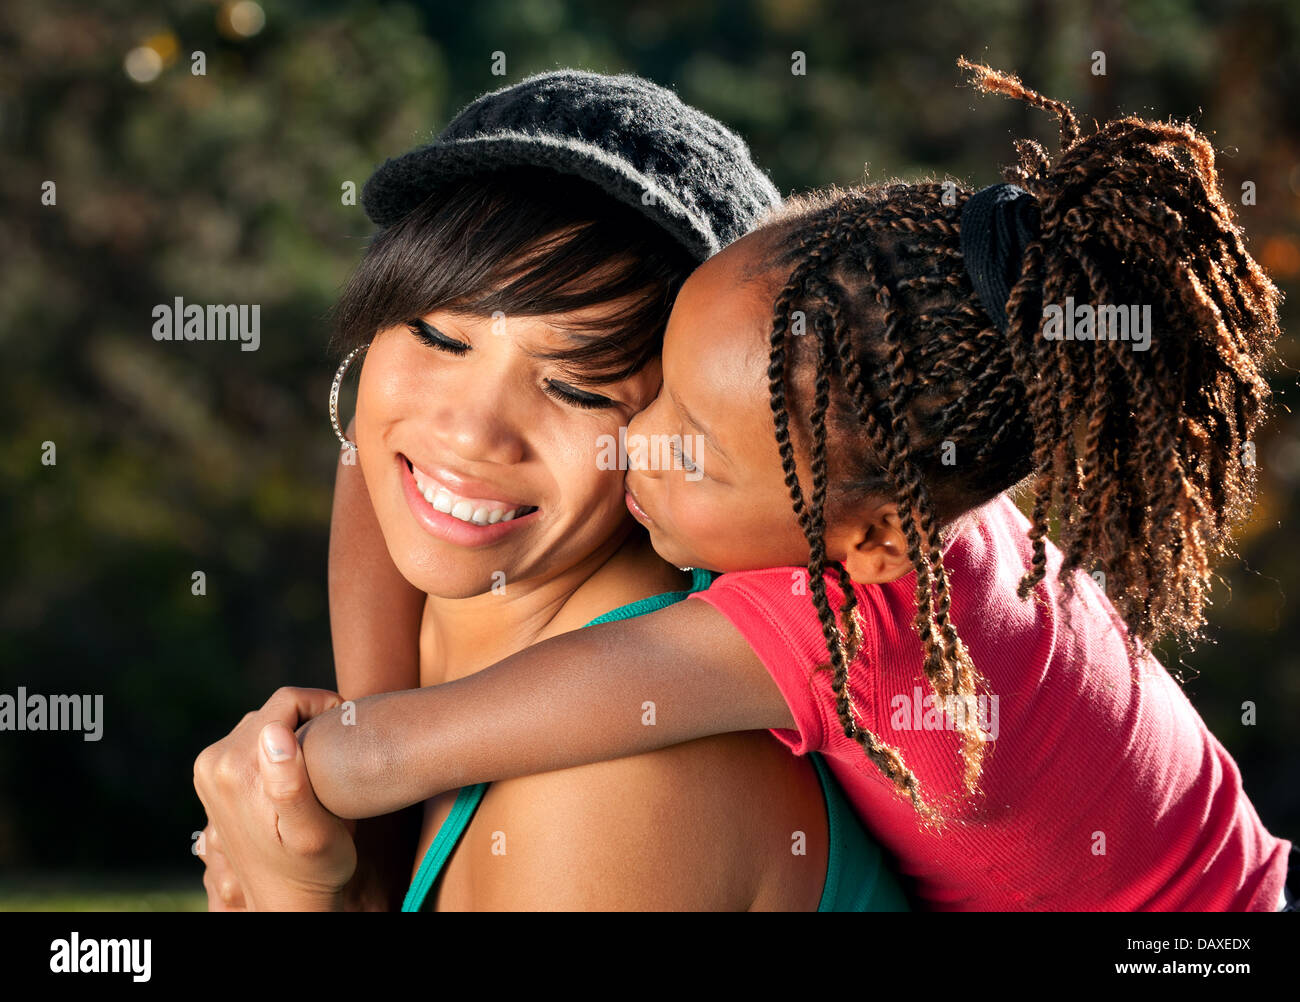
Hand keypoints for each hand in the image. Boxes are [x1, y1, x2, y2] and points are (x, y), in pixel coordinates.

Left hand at [194, 687, 356, 910]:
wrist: (286, 902)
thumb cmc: (313, 869)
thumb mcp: (312, 832)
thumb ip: (291, 782)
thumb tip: (274, 732)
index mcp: (235, 767)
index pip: (288, 701)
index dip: (325, 708)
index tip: (345, 736)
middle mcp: (213, 762)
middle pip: (274, 710)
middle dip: (309, 723)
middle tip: (333, 758)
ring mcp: (208, 769)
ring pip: (264, 722)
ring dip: (294, 735)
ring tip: (316, 770)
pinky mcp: (212, 775)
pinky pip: (252, 739)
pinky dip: (278, 748)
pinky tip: (295, 777)